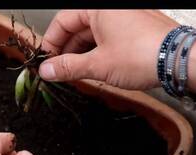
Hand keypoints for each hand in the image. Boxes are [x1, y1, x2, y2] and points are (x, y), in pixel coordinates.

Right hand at [39, 10, 178, 89]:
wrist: (180, 61)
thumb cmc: (143, 55)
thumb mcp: (97, 65)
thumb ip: (67, 67)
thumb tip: (46, 71)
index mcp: (98, 8)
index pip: (62, 21)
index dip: (50, 43)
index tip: (44, 62)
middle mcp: (110, 9)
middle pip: (76, 28)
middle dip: (64, 51)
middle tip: (57, 71)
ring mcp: (124, 18)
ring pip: (91, 34)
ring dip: (79, 54)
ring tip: (73, 74)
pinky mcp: (134, 30)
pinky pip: (106, 38)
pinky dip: (95, 53)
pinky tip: (91, 70)